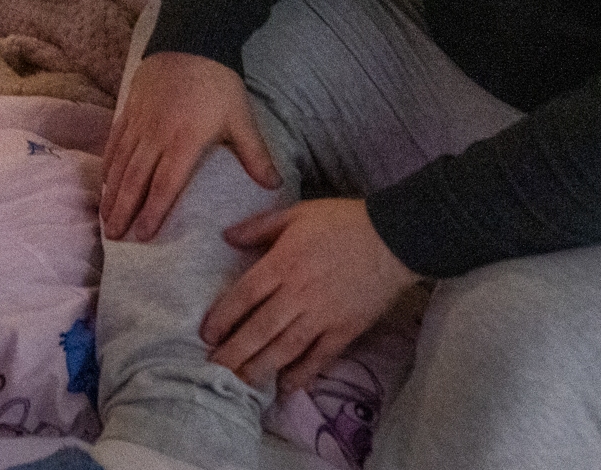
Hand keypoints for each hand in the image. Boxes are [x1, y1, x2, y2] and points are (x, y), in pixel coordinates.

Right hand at [102, 50, 278, 240]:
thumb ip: (255, 154)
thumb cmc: (218, 82)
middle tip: (115, 237)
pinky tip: (104, 181)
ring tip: (106, 218)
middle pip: (135, 180)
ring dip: (111, 193)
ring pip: (120, 164)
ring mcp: (139, 122)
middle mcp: (156, 135)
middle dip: (124, 210)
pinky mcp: (129, 109)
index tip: (143, 236)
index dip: (152, 212)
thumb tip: (274, 187)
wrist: (191, 39)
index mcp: (184, 141)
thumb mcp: (241, 118)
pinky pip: (114, 142)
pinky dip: (108, 164)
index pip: (165, 185)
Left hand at [205, 197, 416, 393]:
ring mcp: (323, 315)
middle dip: (235, 352)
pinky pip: (320, 357)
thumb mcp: (297, 213)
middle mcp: (298, 294)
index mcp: (283, 263)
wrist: (394, 238)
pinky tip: (286, 386)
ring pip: (286, 348)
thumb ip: (259, 226)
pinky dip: (303, 373)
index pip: (245, 295)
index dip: (223, 317)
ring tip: (241, 383)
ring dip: (261, 367)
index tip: (206, 335)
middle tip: (215, 371)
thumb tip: (226, 237)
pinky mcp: (346, 330)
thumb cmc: (342, 222)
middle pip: (260, 329)